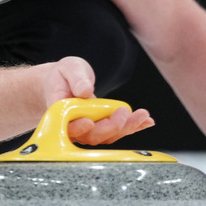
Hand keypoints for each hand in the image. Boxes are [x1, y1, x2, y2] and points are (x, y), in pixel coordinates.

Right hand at [39, 56, 154, 145]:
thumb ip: (76, 78)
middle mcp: (72, 125)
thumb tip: (85, 91)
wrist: (63, 82)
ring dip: (126, 128)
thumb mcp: (69, 68)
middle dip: (111, 127)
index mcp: (60, 112)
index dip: (79, 128)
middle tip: (125, 112)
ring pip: (106, 136)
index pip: (67, 125)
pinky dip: (131, 127)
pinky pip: (115, 131)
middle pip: (91, 135)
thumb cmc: (63, 76)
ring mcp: (87, 129)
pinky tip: (146, 121)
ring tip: (143, 117)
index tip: (90, 121)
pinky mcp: (99, 127)